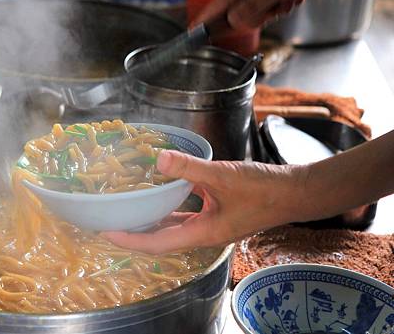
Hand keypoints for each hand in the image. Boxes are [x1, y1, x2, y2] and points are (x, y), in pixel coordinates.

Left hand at [102, 150, 305, 253]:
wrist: (295, 191)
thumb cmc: (264, 189)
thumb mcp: (224, 175)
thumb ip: (191, 167)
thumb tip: (159, 158)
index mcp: (203, 234)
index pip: (158, 244)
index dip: (131, 242)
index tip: (107, 234)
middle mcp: (204, 233)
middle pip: (161, 239)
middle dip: (136, 233)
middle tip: (111, 222)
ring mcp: (211, 224)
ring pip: (173, 227)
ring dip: (152, 221)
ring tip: (128, 211)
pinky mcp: (216, 213)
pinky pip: (186, 214)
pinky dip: (171, 207)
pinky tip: (161, 194)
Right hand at [199, 0, 351, 29]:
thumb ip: (255, 6)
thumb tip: (233, 20)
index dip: (210, 15)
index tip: (195, 29)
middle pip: (240, 5)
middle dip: (261, 11)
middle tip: (277, 6)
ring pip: (257, 7)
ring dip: (276, 8)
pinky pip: (270, 3)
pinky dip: (284, 4)